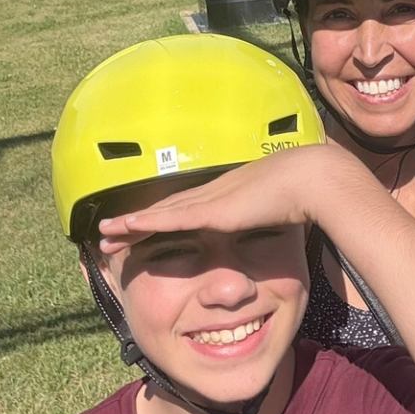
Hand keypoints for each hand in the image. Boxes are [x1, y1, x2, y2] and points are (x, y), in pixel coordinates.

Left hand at [95, 145, 360, 254]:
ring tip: (104, 234)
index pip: (184, 209)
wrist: (311, 179)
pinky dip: (147, 223)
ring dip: (129, 224)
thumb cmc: (303, 193)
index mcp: (225, 196)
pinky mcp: (211, 211)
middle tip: (108, 233)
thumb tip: (269, 224)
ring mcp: (209, 201)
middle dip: (134, 222)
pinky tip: (126, 226)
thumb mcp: (277, 210)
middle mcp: (211, 194)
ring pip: (159, 214)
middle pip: (163, 210)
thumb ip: (267, 217)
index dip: (158, 218)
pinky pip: (171, 219)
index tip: (138, 227)